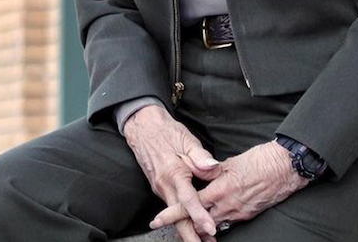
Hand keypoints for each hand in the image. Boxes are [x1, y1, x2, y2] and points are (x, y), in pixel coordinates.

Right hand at [123, 105, 220, 241]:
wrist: (143, 127)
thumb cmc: (166, 131)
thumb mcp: (186, 139)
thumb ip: (200, 156)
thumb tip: (213, 167)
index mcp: (173, 172)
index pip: (189, 199)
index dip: (200, 215)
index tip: (211, 228)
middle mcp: (164, 185)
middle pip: (178, 217)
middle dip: (191, 235)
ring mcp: (160, 188)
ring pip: (174, 214)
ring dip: (187, 229)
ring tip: (203, 240)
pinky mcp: (160, 188)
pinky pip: (171, 206)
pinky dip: (181, 218)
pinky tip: (191, 224)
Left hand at [149, 140, 308, 233]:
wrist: (286, 167)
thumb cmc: (261, 159)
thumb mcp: (232, 161)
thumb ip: (211, 169)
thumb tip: (196, 170)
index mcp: (221, 189)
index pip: (191, 204)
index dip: (173, 213)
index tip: (158, 219)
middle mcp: (229, 205)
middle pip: (200, 222)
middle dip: (185, 226)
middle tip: (172, 229)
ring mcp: (239, 212)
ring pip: (214, 224)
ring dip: (202, 226)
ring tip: (191, 226)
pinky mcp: (248, 214)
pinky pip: (228, 221)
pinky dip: (218, 221)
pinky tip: (214, 217)